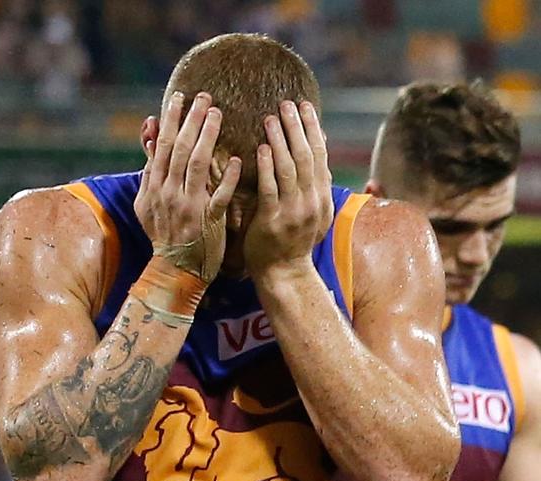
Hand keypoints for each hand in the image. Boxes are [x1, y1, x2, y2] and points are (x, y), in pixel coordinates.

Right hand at [134, 91, 241, 284]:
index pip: (162, 146)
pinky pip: (218, 196)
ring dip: (207, 137)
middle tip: (204, 96)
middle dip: (191, 120)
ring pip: (197, 165)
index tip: (179, 97)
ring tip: (217, 114)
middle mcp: (169, 193)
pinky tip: (235, 160)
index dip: (170, 120)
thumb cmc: (164, 234)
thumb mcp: (147, 202)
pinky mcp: (208, 221)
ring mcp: (188, 207)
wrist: (175, 270)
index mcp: (155, 187)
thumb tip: (150, 133)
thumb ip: (150, 168)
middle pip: (180, 149)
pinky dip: (226, 178)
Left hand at [243, 100, 333, 279]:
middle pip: (306, 157)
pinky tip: (262, 148)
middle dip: (297, 127)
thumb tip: (320, 148)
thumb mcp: (314, 213)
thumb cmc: (293, 242)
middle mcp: (312, 202)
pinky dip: (267, 167)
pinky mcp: (273, 221)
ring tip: (271, 118)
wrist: (284, 274)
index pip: (320, 156)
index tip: (305, 106)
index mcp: (322, 198)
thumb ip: (316, 184)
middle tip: (286, 103)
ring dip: (281, 140)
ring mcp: (294, 212)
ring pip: (290, 169)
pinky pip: (271, 189)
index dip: (313, 129)